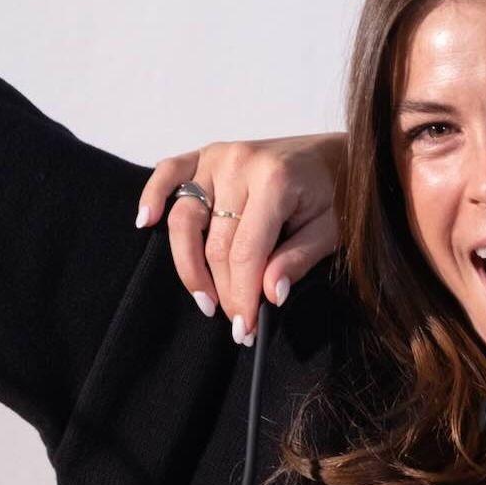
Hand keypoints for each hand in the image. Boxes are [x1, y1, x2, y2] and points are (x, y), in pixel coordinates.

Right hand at [134, 134, 346, 344]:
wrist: (339, 155)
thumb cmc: (336, 194)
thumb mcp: (331, 231)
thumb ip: (299, 260)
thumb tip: (270, 294)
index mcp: (275, 180)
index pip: (246, 252)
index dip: (242, 296)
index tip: (245, 329)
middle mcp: (240, 164)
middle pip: (215, 244)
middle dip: (224, 290)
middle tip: (235, 324)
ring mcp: (219, 156)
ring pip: (185, 219)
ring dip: (188, 265)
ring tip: (205, 299)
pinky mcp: (206, 154)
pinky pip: (169, 172)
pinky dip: (153, 195)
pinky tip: (146, 223)